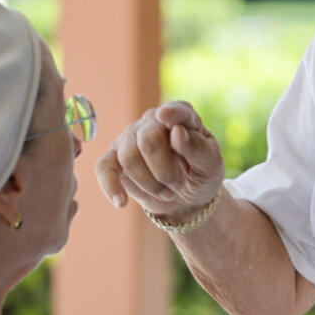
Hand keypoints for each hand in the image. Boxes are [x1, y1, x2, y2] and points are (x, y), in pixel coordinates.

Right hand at [95, 101, 224, 222]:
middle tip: (178, 186)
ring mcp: (130, 137)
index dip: (171, 113)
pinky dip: (111, 186)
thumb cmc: (201, 174)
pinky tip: (121, 203)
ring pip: (129, 158)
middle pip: (148, 140)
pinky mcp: (115, 158)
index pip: (176, 111)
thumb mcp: (210, 165)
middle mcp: (153, 121)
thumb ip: (198, 147)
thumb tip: (176, 131)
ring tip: (167, 193)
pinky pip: (104, 168)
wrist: (186, 198)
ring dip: (149, 183)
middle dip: (164, 171)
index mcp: (183, 117)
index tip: (164, 116)